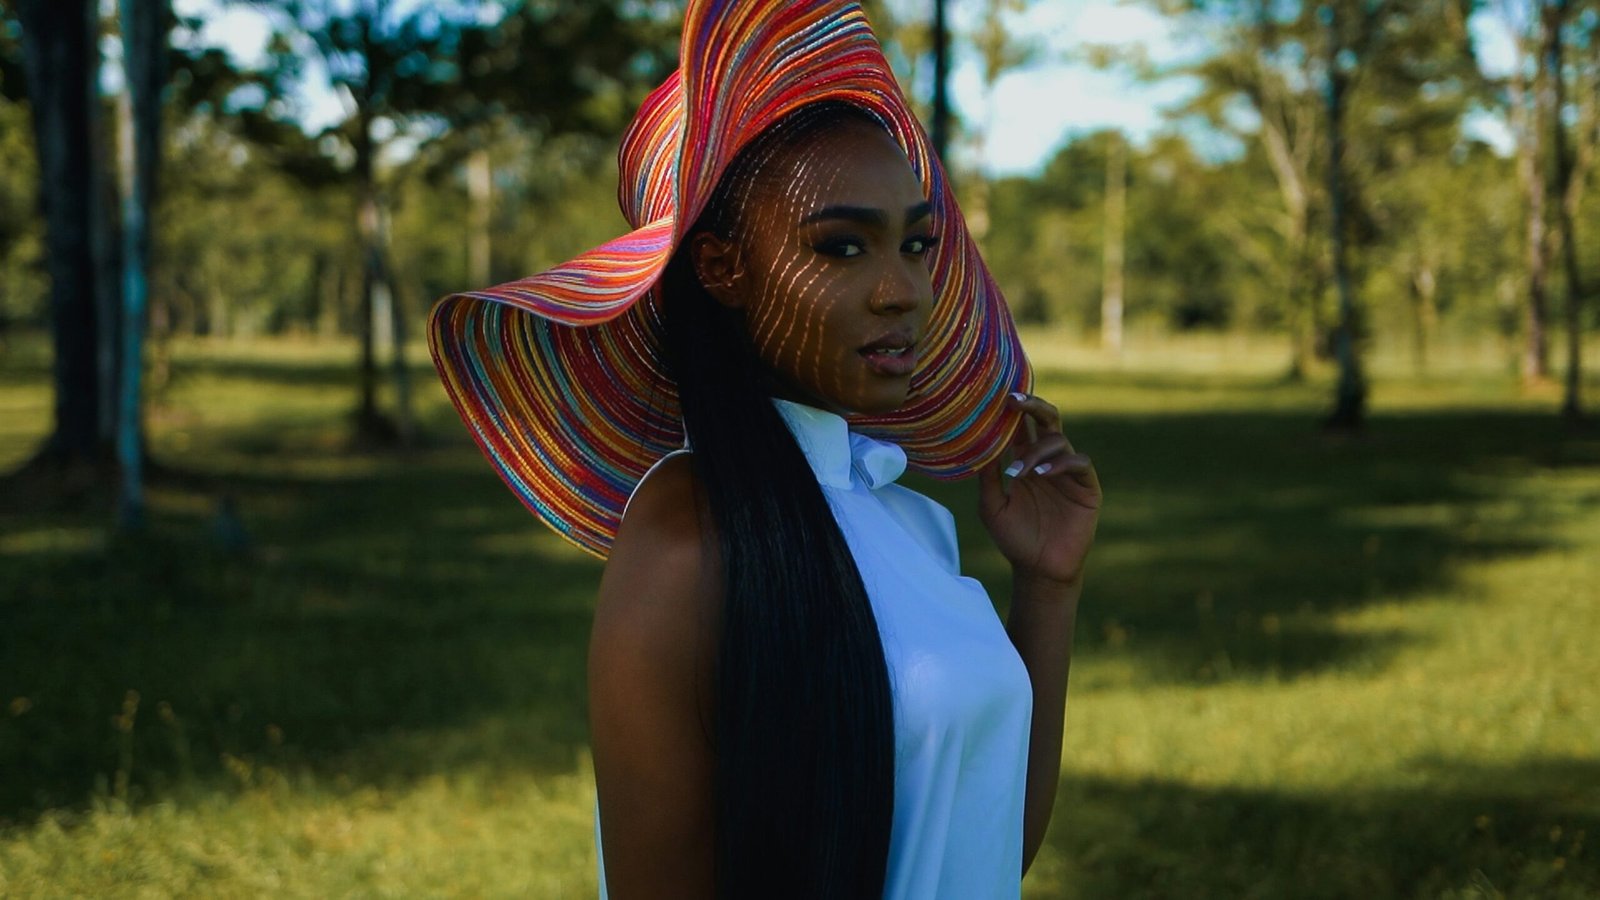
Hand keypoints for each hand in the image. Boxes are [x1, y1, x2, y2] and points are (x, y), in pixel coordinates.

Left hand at [977, 392, 1101, 587]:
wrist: (1039, 570)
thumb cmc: (1014, 538)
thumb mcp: (992, 506)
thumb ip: (988, 476)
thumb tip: (977, 443)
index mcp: (1026, 461)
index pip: (1022, 426)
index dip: (1013, 410)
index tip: (997, 395)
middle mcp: (1048, 461)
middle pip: (1047, 420)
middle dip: (1032, 406)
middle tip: (1013, 400)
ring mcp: (1068, 472)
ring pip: (1059, 440)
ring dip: (1038, 450)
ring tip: (1021, 472)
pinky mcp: (1087, 486)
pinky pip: (1078, 462)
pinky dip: (1060, 463)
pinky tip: (1042, 474)